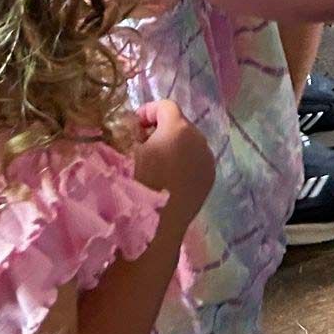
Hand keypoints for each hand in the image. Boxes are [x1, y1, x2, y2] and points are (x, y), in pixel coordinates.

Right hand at [131, 99, 213, 221]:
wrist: (155, 227)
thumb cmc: (136, 186)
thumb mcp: (124, 152)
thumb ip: (129, 131)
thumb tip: (132, 126)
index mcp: (178, 128)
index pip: (166, 106)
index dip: (147, 111)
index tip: (133, 126)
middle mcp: (199, 139)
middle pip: (179, 123)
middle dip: (161, 129)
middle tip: (141, 144)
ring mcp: (207, 160)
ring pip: (190, 143)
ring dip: (174, 146)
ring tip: (155, 163)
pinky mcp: (210, 179)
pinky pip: (196, 161)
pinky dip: (184, 162)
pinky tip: (169, 179)